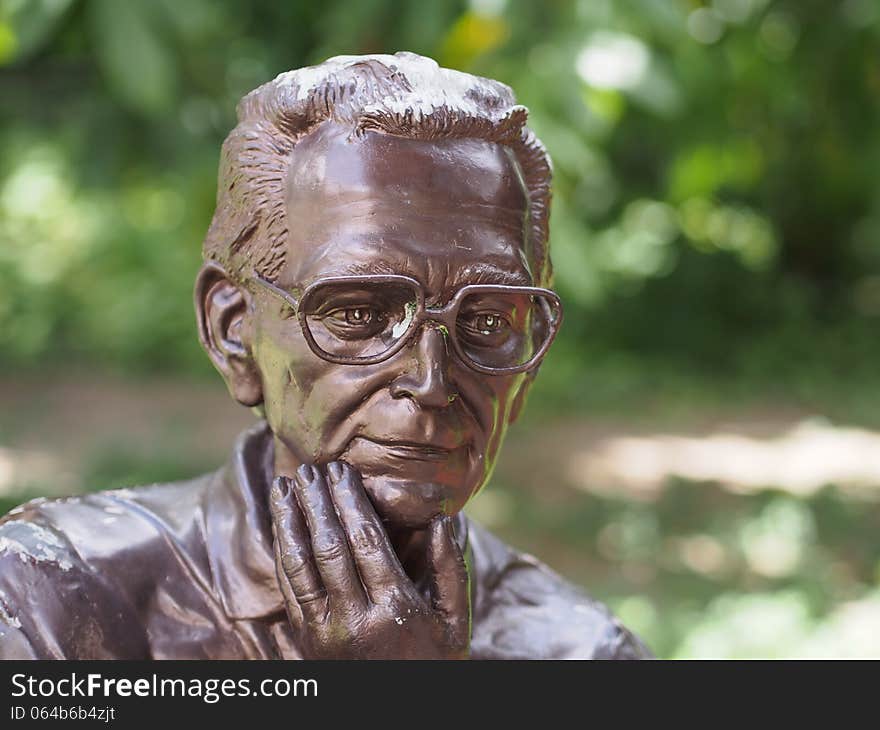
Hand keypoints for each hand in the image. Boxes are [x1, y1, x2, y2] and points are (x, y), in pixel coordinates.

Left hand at [269, 461, 469, 658]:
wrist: (395, 717)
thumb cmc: (432, 665)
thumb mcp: (454, 623)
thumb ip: (451, 569)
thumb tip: (443, 519)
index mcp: (395, 608)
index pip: (367, 540)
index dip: (350, 502)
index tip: (342, 471)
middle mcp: (355, 618)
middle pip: (330, 546)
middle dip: (319, 502)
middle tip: (311, 469)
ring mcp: (325, 632)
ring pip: (300, 565)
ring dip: (290, 522)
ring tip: (284, 487)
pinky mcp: (306, 641)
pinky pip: (289, 589)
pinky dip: (283, 553)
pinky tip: (281, 528)